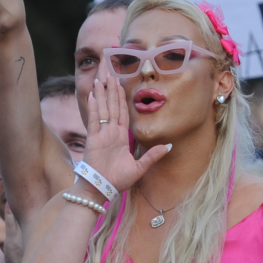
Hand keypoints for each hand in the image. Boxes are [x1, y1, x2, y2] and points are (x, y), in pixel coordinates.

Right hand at [82, 61, 172, 195]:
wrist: (102, 189)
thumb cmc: (118, 180)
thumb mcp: (140, 167)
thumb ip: (152, 155)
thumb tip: (169, 145)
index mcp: (121, 137)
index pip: (122, 112)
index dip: (122, 97)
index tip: (122, 83)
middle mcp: (110, 133)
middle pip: (112, 106)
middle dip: (111, 89)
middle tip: (110, 72)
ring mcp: (101, 135)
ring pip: (103, 109)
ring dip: (102, 93)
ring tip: (101, 78)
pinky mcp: (93, 139)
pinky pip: (94, 120)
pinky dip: (94, 107)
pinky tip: (93, 94)